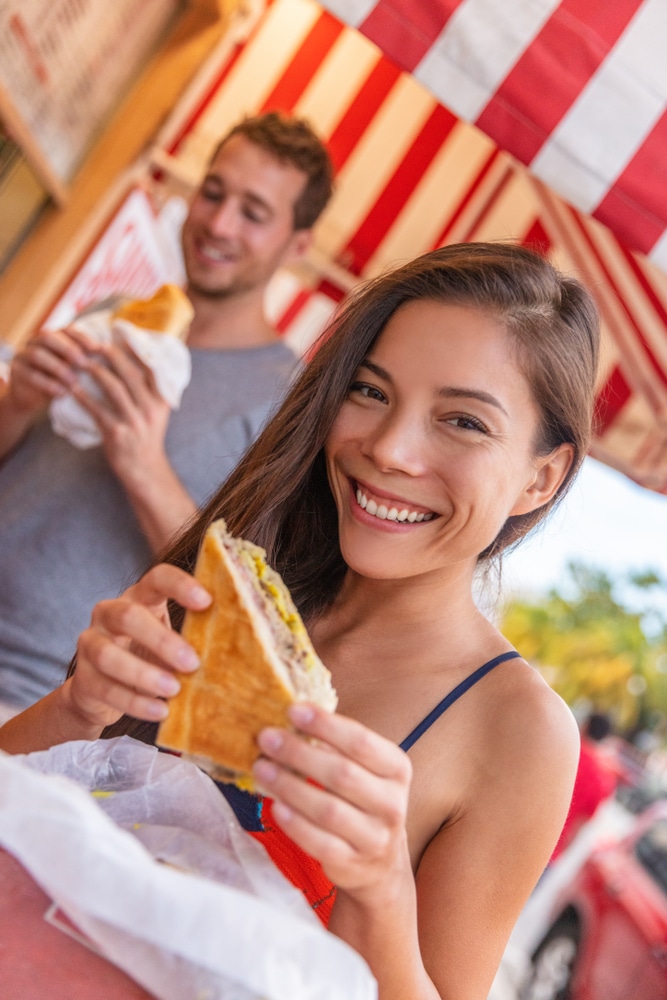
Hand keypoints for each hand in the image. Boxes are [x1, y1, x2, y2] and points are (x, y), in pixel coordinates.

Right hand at [6, 326, 93, 417]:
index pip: (67, 329)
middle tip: (84, 364)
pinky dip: (47, 384)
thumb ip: (87, 361)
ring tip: (73, 382)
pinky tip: (62, 393)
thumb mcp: (74, 370)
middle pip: (49, 337)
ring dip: (58, 368)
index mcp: (54, 336)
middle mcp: (36, 341)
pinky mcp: (16, 371)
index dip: (82, 337)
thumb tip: (113, 358)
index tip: (98, 349)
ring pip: (38, 355)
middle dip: (68, 349)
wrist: (32, 398)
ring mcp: (23, 354)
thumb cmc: (61, 381)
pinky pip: (30, 374)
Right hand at [69, 564, 210, 730]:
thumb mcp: (171, 641)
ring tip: (174, 690)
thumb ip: (194, 636)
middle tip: (192, 663)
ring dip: (144, 674)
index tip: (206, 601)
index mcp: (138, 597)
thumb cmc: (149, 657)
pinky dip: (135, 702)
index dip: (180, 585)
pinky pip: (105, 688)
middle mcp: (108, 614)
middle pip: (128, 615)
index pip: (156, 578)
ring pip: (108, 655)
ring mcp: (90, 644)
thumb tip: (241, 644)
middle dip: (161, 640)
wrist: (102, 691)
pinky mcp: (82, 678)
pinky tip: (160, 711)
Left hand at [71, 339, 170, 486]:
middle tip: (96, 344)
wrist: (144, 469)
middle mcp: (150, 409)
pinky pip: (97, 410)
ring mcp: (134, 422)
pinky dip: (84, 397)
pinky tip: (72, 388)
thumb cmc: (146, 436)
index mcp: (161, 400)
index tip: (121, 333)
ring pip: (114, 389)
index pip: (151, 368)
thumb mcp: (156, 411)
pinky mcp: (117, 434)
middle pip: (131, 374)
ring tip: (82, 362)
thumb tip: (138, 358)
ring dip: (96, 373)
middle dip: (112, 356)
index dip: (136, 348)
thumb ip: (150, 388)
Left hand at [253, 705, 412, 902]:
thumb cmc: (362, 800)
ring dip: (289, 786)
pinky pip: (319, 843)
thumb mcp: (365, 769)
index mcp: (397, 769)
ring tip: (261, 768)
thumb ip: (337, 745)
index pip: (360, 741)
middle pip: (341, 774)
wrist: (380, 862)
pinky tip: (275, 806)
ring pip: (328, 810)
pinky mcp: (353, 864)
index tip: (292, 710)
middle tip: (266, 738)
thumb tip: (293, 717)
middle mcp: (392, 803)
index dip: (325, 724)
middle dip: (299, 753)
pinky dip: (295, 823)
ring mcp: (375, 838)